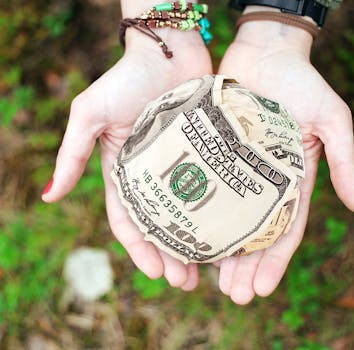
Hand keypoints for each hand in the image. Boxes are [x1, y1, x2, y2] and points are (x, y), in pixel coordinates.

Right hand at [42, 28, 211, 289]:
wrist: (169, 49)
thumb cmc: (127, 78)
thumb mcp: (91, 114)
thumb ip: (71, 154)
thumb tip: (49, 196)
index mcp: (124, 171)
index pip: (129, 221)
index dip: (140, 249)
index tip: (156, 273)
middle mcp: (153, 175)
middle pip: (161, 226)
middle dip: (170, 257)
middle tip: (186, 282)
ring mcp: (181, 167)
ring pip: (188, 215)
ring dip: (195, 244)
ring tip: (209, 271)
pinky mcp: (205, 156)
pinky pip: (211, 192)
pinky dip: (215, 215)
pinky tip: (228, 234)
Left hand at [216, 10, 353, 303]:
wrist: (264, 51)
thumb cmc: (301, 82)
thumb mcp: (332, 120)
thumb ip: (344, 161)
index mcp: (292, 179)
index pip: (285, 230)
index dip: (275, 261)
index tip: (262, 289)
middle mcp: (262, 181)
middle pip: (253, 234)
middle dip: (245, 266)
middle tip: (233, 295)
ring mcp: (236, 170)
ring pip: (226, 218)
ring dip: (219, 251)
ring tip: (205, 279)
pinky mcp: (213, 154)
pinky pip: (204, 189)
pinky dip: (197, 215)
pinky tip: (185, 237)